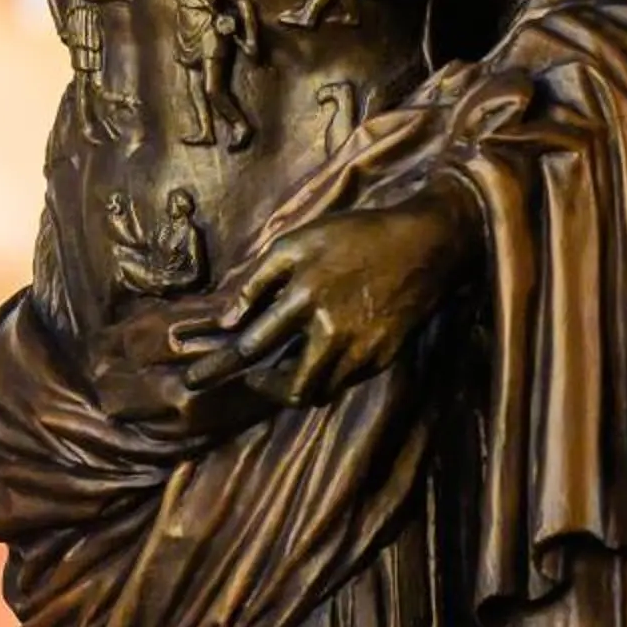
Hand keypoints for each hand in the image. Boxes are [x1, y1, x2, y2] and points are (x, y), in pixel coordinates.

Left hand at [171, 187, 476, 406]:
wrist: (423, 244)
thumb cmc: (354, 235)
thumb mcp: (300, 241)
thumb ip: (259, 280)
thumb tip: (228, 320)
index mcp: (304, 296)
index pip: (254, 344)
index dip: (224, 363)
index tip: (203, 373)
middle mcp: (331, 330)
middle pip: (288, 383)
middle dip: (260, 389)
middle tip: (248, 386)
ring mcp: (360, 349)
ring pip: (317, 391)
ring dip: (294, 389)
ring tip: (280, 377)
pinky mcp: (382, 358)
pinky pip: (344, 382)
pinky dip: (325, 379)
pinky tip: (318, 361)